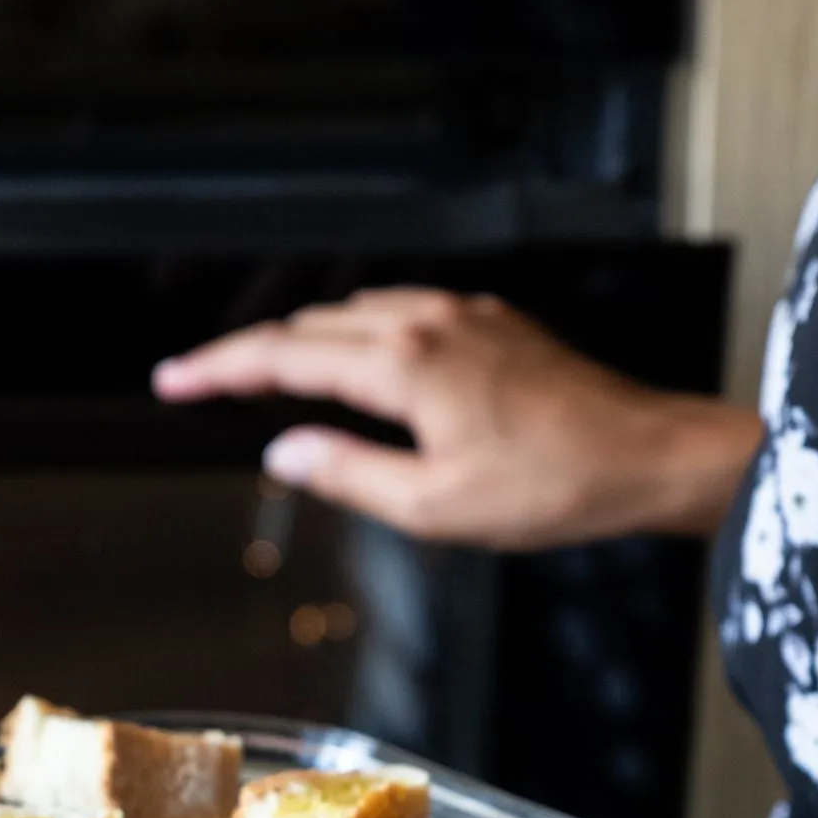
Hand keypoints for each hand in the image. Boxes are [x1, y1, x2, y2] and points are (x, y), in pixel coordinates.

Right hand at [152, 286, 759, 549]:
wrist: (646, 457)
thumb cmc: (555, 487)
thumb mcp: (436, 506)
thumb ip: (349, 474)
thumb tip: (287, 452)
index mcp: (404, 364)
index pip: (283, 357)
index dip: (217, 368)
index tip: (171, 379)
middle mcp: (429, 321)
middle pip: (310, 324)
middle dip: (248, 351)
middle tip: (199, 379)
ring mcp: (464, 314)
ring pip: (355, 312)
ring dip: (305, 339)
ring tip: (269, 375)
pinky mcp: (493, 321)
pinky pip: (402, 312)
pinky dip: (359, 333)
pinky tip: (361, 364)